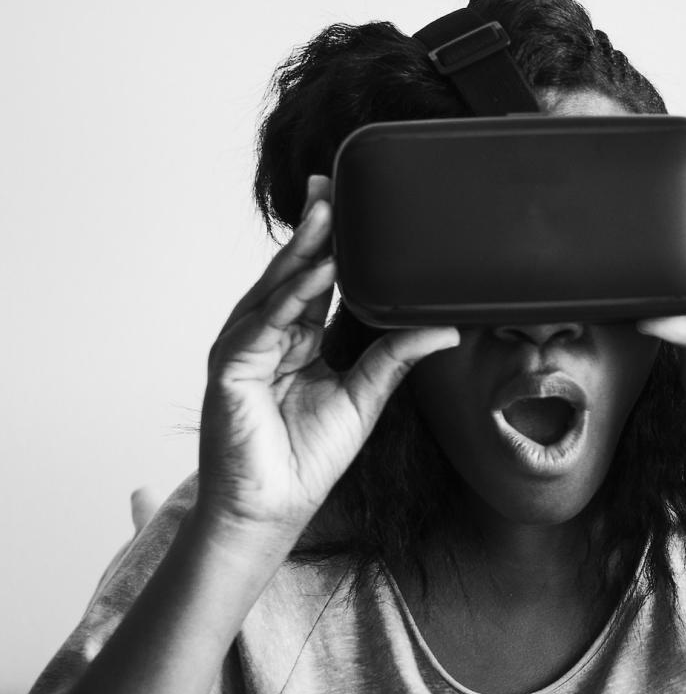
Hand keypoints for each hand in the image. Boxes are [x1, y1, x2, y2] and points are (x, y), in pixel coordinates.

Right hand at [196, 176, 458, 543]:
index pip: (316, 282)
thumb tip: (445, 327)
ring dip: (303, 250)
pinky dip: (291, 296)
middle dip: (314, 231)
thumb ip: (397, 357)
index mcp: (298, 341)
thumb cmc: (308, 458)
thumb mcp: (365, 397)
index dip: (333, 245)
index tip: (350, 204)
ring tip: (331, 213)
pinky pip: (265, 322)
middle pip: (293, 274)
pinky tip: (318, 270)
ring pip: (276, 289)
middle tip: (334, 185)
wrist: (273, 508)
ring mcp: (247, 349)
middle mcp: (269, 337)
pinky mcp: (231, 367)